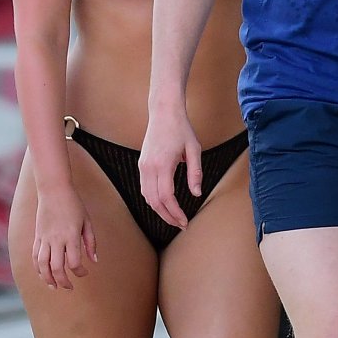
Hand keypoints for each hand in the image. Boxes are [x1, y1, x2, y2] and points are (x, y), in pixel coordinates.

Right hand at [32, 187, 97, 290]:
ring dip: (47, 279)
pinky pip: (35, 256)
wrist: (53, 190)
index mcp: (71, 236)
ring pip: (42, 265)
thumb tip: (94, 260)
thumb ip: (90, 242)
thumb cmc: (74, 204)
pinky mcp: (37, 236)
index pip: (74, 262)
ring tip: (54, 287)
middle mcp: (56, 239)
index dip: (80, 272)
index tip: (84, 272)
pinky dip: (38, 268)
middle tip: (69, 288)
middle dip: (63, 281)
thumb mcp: (87, 221)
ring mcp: (44, 238)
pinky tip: (44, 274)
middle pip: (57, 268)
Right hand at [139, 105, 201, 228]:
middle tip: (181, 225)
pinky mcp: (142, 164)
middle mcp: (149, 167)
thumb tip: (196, 194)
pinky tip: (165, 204)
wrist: (163, 112)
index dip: (175, 213)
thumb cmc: (181, 129)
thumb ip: (195, 173)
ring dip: (159, 210)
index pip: (167, 197)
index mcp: (163, 164)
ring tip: (174, 217)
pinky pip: (145, 188)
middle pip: (154, 201)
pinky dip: (153, 200)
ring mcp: (143, 166)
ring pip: (147, 197)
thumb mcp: (194, 149)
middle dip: (167, 216)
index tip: (184, 222)